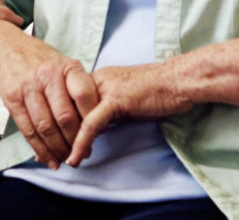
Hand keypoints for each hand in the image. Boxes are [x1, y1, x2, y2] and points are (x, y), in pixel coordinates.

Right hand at [0, 21, 96, 167]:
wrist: (4, 48)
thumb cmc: (41, 62)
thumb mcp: (65, 66)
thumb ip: (81, 91)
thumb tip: (98, 124)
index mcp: (67, 68)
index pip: (86, 98)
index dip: (93, 121)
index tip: (97, 134)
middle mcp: (48, 76)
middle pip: (65, 117)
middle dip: (75, 142)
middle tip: (82, 154)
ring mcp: (28, 87)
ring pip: (46, 127)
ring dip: (57, 149)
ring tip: (65, 159)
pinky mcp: (12, 98)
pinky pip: (28, 129)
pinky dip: (39, 149)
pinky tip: (48, 158)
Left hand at [66, 63, 192, 165]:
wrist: (179, 80)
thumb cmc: (158, 91)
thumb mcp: (125, 99)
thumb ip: (107, 110)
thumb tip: (94, 129)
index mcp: (96, 78)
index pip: (69, 102)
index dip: (65, 124)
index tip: (61, 142)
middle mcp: (95, 80)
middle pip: (68, 109)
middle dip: (62, 134)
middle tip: (59, 155)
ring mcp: (104, 89)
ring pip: (76, 117)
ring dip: (68, 142)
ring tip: (67, 160)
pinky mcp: (115, 100)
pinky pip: (92, 124)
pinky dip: (81, 142)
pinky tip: (76, 156)